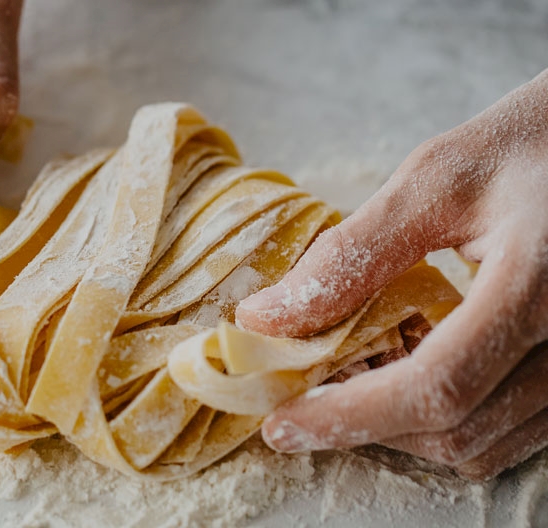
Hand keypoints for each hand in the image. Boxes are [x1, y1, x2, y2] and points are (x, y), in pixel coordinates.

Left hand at [236, 69, 547, 479]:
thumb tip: (265, 318)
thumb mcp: (435, 180)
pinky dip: (440, 418)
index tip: (281, 425)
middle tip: (301, 394)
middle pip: (456, 430)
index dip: (349, 415)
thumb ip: (352, 254)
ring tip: (350, 373)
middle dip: (364, 424)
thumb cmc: (527, 146)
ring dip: (400, 427)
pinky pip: (505, 431)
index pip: (436, 386)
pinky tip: (403, 368)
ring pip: (480, 445)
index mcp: (538, 285)